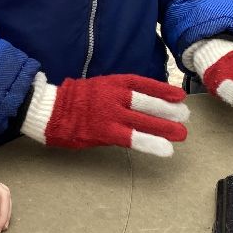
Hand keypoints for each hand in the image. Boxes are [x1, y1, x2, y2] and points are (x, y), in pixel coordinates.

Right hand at [21, 73, 188, 156]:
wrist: (47, 110)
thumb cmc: (71, 101)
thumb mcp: (96, 88)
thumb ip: (115, 94)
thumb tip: (135, 101)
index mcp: (112, 82)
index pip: (143, 84)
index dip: (162, 90)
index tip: (178, 95)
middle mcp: (114, 95)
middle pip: (148, 102)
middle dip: (168, 109)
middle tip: (185, 116)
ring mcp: (110, 113)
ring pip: (144, 119)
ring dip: (165, 127)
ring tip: (181, 133)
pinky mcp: (105, 132)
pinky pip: (132, 138)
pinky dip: (151, 143)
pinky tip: (165, 149)